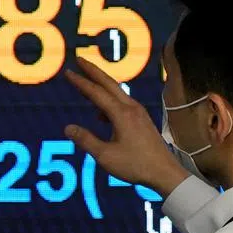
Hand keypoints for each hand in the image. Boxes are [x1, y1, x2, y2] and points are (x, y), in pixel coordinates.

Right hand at [64, 56, 189, 196]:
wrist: (164, 172)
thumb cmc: (135, 165)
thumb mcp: (105, 156)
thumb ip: (86, 140)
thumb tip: (68, 128)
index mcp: (121, 114)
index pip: (96, 93)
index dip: (81, 82)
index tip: (68, 72)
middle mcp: (131, 108)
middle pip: (109, 83)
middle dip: (93, 71)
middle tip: (79, 59)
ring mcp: (139, 113)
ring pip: (117, 92)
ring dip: (101, 84)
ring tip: (87, 83)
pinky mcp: (142, 120)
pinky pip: (122, 103)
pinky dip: (109, 100)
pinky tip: (101, 114)